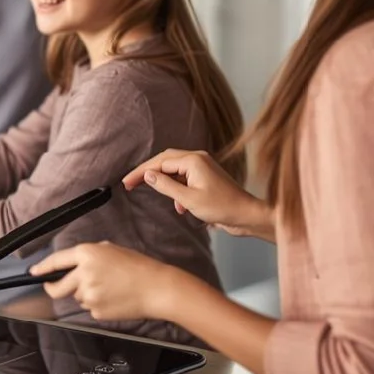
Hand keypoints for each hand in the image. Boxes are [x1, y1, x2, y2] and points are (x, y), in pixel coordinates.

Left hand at [28, 242, 183, 322]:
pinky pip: (90, 308)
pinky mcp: (96, 311)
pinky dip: (98, 304)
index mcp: (86, 254)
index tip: (34, 272)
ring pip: (77, 297)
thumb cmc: (138, 266)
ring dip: (85, 294)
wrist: (156, 288)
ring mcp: (88, 295)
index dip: (42, 268)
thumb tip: (75, 263)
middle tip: (54, 287)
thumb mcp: (112, 249)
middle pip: (57, 288)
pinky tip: (114, 298)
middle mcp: (83, 274)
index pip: (56, 261)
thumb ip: (90, 255)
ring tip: (109, 288)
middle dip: (53, 288)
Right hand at [121, 149, 274, 240]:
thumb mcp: (189, 199)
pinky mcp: (206, 178)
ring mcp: (202, 168)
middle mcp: (197, 159)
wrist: (247, 215)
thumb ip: (166, 186)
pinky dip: (176, 190)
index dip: (141, 172)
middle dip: (147, 172)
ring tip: (151, 193)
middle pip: (164, 161)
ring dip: (163, 182)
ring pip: (174, 170)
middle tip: (130, 184)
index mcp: (193, 160)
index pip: (159, 162)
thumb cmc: (222, 207)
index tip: (126, 183)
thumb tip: (148, 175)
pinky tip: (179, 206)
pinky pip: (184, 179)